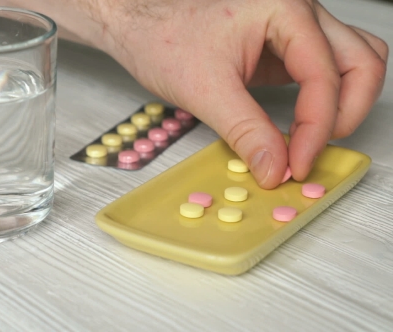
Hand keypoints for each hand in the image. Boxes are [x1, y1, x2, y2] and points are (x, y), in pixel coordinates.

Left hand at [96, 0, 387, 187]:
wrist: (138, 24)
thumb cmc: (162, 35)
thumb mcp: (204, 90)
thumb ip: (245, 132)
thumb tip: (275, 168)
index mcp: (284, 10)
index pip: (324, 76)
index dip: (316, 129)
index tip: (296, 165)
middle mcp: (297, 13)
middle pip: (362, 62)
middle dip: (346, 113)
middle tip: (312, 152)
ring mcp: (293, 29)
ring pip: (352, 62)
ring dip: (344, 104)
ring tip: (313, 139)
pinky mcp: (281, 47)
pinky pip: (323, 71)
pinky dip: (322, 101)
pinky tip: (300, 126)